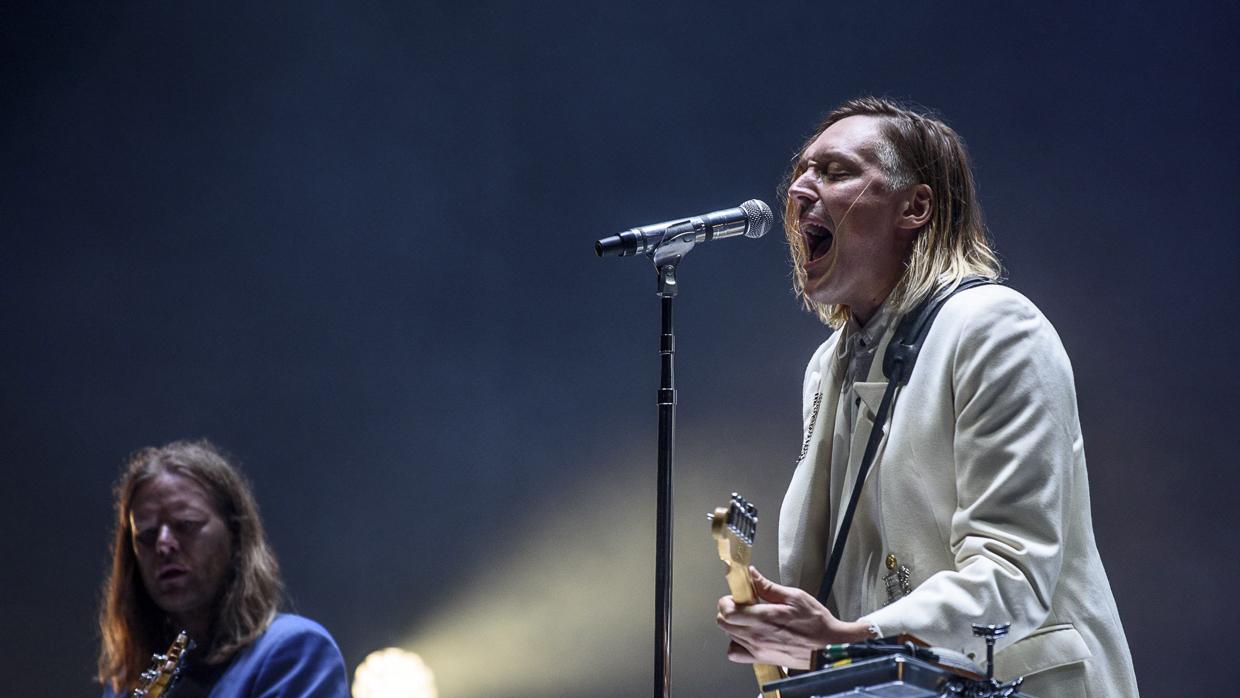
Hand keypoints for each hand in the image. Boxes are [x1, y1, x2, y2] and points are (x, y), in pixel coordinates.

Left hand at [716, 566, 872, 668]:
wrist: (829, 647)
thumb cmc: (816, 623)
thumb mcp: (794, 597)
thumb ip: (768, 587)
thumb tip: (751, 575)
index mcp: (764, 618)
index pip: (727, 611)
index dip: (727, 600)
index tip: (737, 594)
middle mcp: (757, 636)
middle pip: (724, 623)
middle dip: (728, 610)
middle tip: (743, 603)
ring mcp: (758, 649)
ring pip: (729, 636)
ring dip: (734, 625)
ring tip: (749, 618)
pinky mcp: (762, 659)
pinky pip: (736, 654)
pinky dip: (737, 644)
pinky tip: (749, 635)